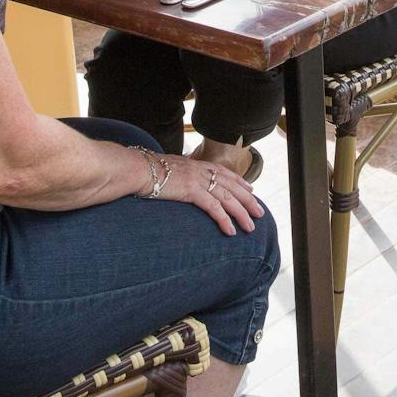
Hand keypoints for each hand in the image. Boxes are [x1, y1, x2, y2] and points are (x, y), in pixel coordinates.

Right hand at [149, 153, 263, 235]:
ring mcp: (198, 180)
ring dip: (241, 214)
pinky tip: (231, 231)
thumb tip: (180, 182)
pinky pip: (214, 208)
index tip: (251, 190)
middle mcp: (201, 171)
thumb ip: (180, 175)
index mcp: (197, 165)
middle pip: (232, 186)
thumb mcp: (169, 169)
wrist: (137, 168)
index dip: (240, 182)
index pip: (225, 173)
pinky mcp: (192, 191)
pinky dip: (224, 220)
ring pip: (227, 198)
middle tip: (259, 213)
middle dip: (248, 200)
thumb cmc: (147, 171)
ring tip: (250, 227)